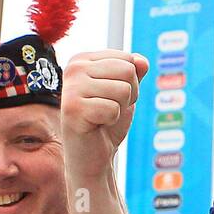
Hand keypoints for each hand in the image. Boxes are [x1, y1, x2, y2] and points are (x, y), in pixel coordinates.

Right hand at [60, 50, 149, 177]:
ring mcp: (71, 87)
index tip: (112, 97)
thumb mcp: (125, 93)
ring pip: (123, 89)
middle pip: (127, 71)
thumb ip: (134, 73)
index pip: (128, 58)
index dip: (131, 82)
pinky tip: (97, 125)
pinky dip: (112, 121)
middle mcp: (74, 68)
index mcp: (83, 59)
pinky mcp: (73, 108)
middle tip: (110, 109)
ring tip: (103, 117)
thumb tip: (142, 61)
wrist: (93, 156)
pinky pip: (113, 108)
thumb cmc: (107, 122)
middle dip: (128, 95)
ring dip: (120, 109)